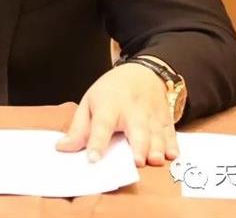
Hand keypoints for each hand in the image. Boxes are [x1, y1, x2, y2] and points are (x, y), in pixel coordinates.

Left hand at [56, 63, 177, 166]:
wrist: (141, 73)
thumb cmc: (111, 91)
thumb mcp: (89, 103)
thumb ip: (78, 129)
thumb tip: (63, 148)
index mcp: (108, 106)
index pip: (101, 125)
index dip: (97, 142)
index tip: (93, 159)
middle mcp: (131, 111)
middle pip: (136, 129)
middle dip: (138, 145)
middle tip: (137, 162)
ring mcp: (151, 115)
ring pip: (156, 133)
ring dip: (157, 147)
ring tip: (154, 161)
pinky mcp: (165, 119)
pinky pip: (170, 133)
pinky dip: (172, 144)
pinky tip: (172, 155)